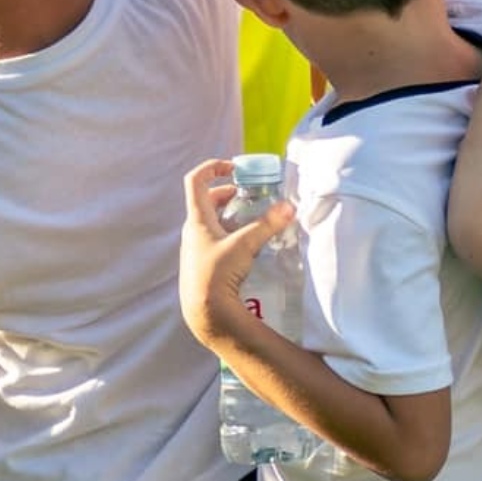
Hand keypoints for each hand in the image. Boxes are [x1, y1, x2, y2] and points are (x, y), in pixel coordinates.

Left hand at [178, 159, 289, 351]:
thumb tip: (289, 207)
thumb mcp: (245, 245)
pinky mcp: (203, 263)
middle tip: (248, 194)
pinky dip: (231, 233)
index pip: (196, 180)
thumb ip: (267, 225)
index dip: (212, 167)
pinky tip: (248, 244)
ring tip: (253, 217)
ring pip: (212, 221)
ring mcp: (196, 248)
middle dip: (228, 193)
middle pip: (206, 200)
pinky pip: (216, 239)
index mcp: (197, 219)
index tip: (233, 167)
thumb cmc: (217, 275)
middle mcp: (193, 230)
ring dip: (231, 214)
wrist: (204, 313)